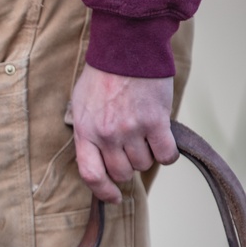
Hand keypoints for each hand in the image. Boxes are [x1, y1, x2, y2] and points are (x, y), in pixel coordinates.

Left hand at [70, 65, 176, 203]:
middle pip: (121, 172)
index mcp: (85, 132)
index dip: (102, 191)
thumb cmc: (101, 76)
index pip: (91, 174)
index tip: (113, 197)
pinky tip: (164, 145)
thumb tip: (94, 157)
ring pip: (143, 164)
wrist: (125, 49)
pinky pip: (165, 154)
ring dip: (146, 156)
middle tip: (130, 150)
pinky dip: (167, 155)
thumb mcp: (80, 105)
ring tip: (144, 137)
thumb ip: (86, 132)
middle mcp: (107, 135)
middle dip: (127, 167)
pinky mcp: (155, 122)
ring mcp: (131, 130)